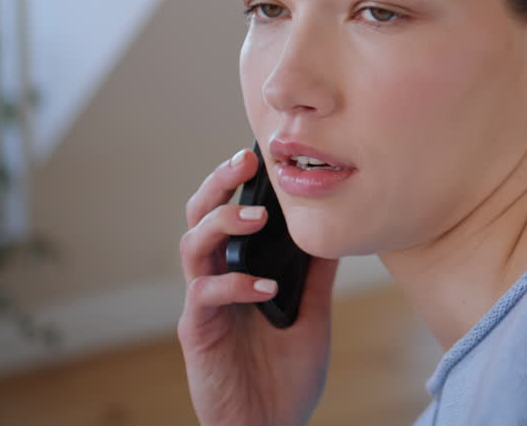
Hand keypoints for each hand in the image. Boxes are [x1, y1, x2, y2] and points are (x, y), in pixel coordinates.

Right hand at [178, 148, 338, 425]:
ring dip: (222, 224)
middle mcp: (215, 279)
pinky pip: (204, 296)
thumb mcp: (313, 312)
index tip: (263, 152)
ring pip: (191, 246)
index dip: (239, 181)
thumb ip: (316, 272)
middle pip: (200, 216)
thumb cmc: (286, 373)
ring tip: (257, 219)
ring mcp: (203, 306)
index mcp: (239, 269)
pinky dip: (234, 284)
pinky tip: (264, 287)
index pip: (230, 212)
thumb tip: (335, 226)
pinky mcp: (197, 334)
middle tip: (245, 162)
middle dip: (218, 184)